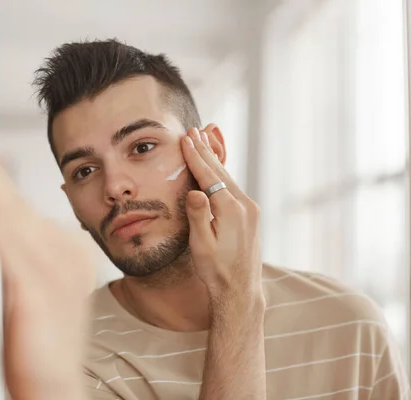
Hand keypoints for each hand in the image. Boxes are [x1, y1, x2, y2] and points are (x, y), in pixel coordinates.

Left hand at [0, 139, 95, 399]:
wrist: (54, 387)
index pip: (18, 200)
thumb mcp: (30, 287)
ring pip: (5, 214)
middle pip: (11, 199)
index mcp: (65, 248)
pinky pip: (3, 244)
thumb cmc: (39, 344)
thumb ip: (17, 250)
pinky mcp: (37, 289)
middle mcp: (64, 251)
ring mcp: (54, 268)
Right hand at [180, 126, 263, 313]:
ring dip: (214, 160)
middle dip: (205, 151)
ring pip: (228, 178)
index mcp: (231, 211)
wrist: (240, 291)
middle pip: (220, 172)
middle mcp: (245, 206)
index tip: (186, 139)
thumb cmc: (216, 270)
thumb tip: (196, 191)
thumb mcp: (201, 246)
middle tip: (194, 131)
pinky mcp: (250, 216)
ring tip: (203, 141)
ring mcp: (250, 210)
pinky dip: (222, 174)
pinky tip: (216, 169)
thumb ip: (198, 216)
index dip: (196, 156)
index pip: (209, 176)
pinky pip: (233, 188)